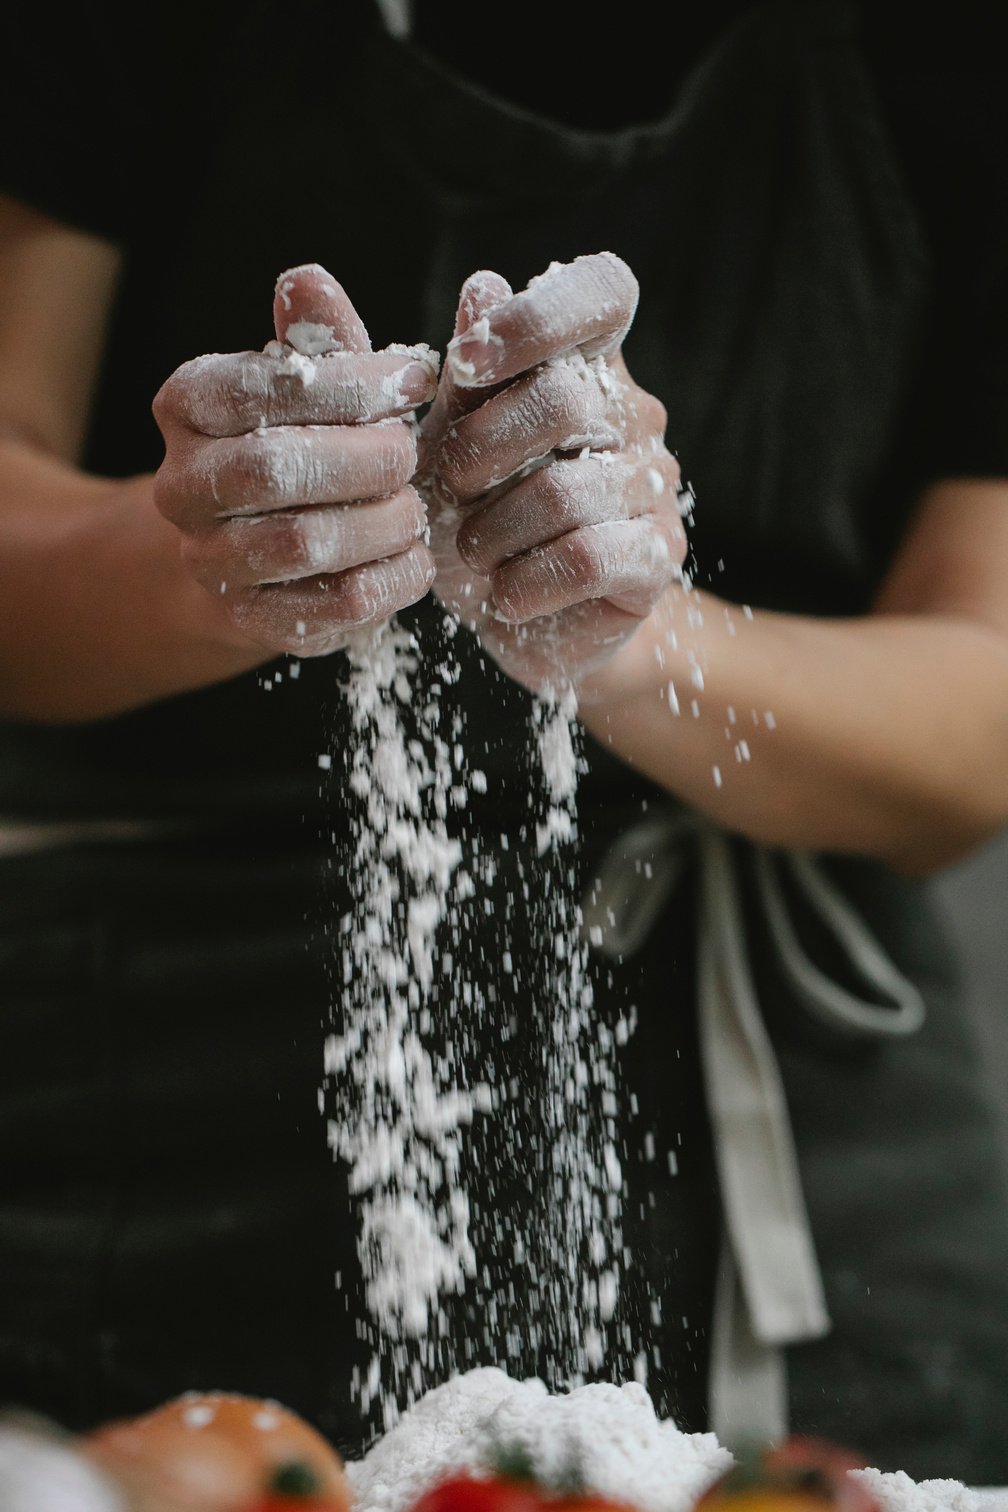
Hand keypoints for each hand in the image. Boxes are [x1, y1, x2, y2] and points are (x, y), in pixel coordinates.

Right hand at [152, 263, 438, 656]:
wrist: (255, 553)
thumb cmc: (300, 444)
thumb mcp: (311, 383)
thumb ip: (318, 341)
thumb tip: (307, 282)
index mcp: (188, 405)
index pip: (266, 386)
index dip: (353, 384)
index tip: (413, 381)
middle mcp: (182, 485)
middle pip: (275, 469)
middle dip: (365, 458)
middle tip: (410, 454)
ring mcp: (211, 561)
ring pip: (305, 543)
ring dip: (381, 521)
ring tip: (413, 507)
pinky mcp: (254, 621)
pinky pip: (336, 604)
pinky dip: (392, 577)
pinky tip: (412, 556)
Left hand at [417, 253, 685, 693]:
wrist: (519, 621)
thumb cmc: (480, 518)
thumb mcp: (449, 445)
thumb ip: (465, 378)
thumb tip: (484, 287)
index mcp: (586, 365)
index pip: (602, 292)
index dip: (538, 317)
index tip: (468, 362)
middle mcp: (633, 414)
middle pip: (565, 398)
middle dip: (481, 449)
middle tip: (449, 488)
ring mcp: (654, 485)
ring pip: (566, 491)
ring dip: (493, 531)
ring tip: (473, 552)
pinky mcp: (657, 557)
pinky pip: (588, 558)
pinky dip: (526, 582)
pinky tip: (505, 595)